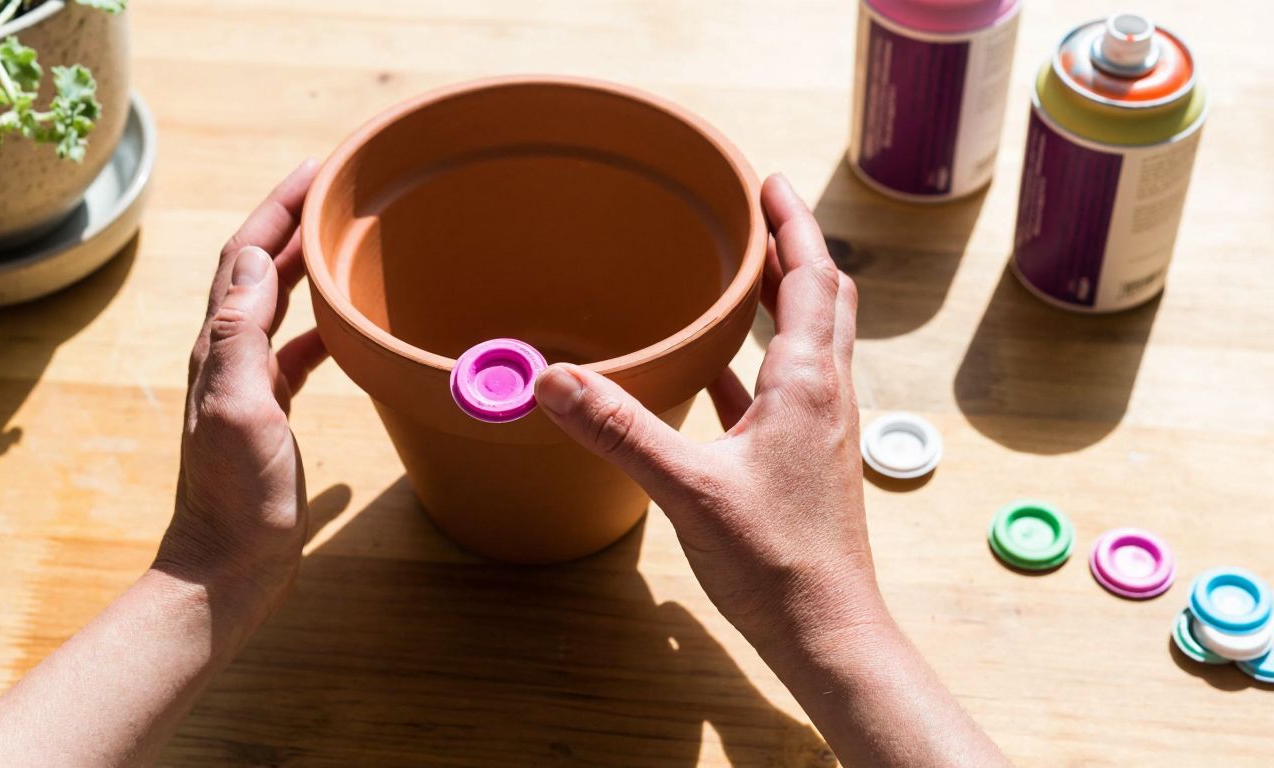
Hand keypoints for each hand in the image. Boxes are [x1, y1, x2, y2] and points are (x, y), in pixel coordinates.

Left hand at [154, 159, 329, 619]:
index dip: (277, 208)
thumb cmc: (237, 494)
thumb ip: (241, 333)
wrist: (229, 565)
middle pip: (259, 271)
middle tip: (339, 191)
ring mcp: (248, 386)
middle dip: (293, 223)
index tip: (317, 169)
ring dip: (307, 268)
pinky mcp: (269, 415)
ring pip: (278, 307)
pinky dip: (321, 327)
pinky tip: (347, 334)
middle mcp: (228, 356)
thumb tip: (258, 259)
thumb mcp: (238, 407)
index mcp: (219, 346)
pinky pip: (295, 352)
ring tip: (347, 243)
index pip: (246, 256)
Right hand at [533, 174, 877, 656]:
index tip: (764, 180)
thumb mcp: (687, 488)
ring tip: (741, 275)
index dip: (791, 222)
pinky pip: (782, 392)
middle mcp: (823, 396)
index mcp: (807, 383)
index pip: (810, 277)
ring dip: (784, 301)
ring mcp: (818, 430)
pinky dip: (758, 364)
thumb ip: (621, 429)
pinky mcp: (803, 463)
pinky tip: (721, 373)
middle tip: (756, 214)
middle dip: (793, 250)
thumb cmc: (776, 563)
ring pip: (810, 343)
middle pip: (822, 299)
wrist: (826, 633)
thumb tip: (554, 377)